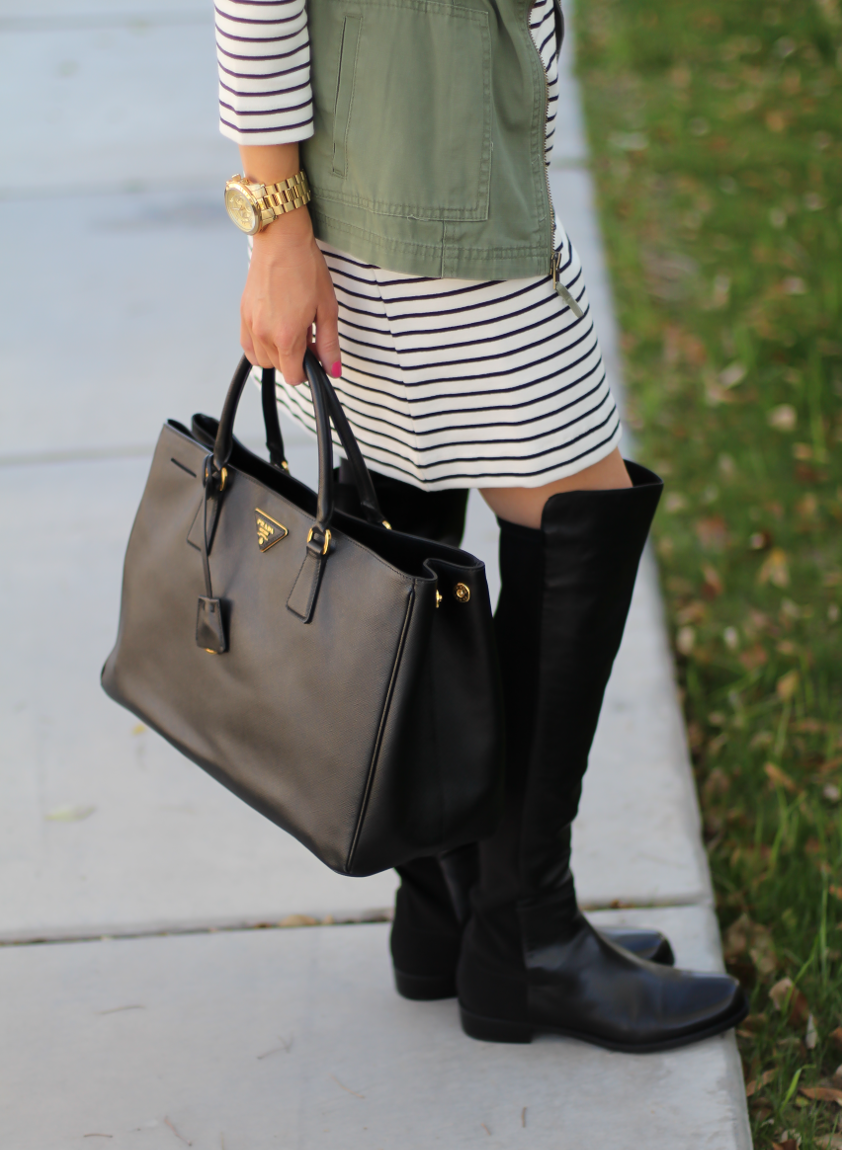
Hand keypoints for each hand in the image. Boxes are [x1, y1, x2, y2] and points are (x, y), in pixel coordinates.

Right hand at [239, 208, 340, 385]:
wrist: (281, 240)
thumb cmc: (306, 269)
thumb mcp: (327, 309)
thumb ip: (328, 344)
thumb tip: (333, 370)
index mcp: (286, 336)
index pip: (294, 376)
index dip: (308, 371)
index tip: (314, 354)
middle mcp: (264, 334)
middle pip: (279, 368)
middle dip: (295, 360)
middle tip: (307, 335)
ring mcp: (250, 324)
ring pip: (262, 359)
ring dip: (277, 354)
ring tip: (291, 330)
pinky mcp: (243, 314)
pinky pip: (248, 346)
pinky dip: (260, 346)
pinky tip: (274, 330)